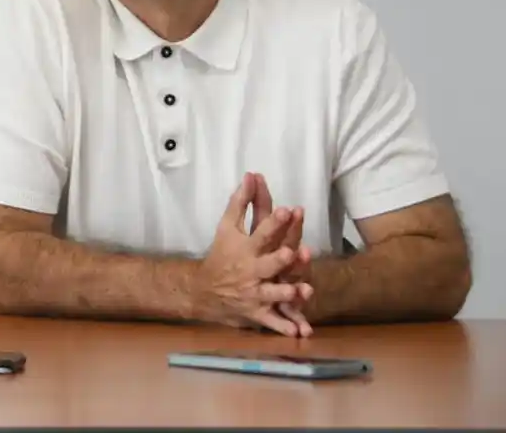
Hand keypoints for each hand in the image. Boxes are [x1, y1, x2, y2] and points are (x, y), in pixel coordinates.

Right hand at [191, 174, 312, 336]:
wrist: (204, 290)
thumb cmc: (220, 254)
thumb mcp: (226, 227)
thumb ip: (240, 202)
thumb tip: (252, 174)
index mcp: (245, 248)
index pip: (261, 232)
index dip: (274, 222)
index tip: (287, 210)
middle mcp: (250, 270)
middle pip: (267, 263)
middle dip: (280, 259)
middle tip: (293, 252)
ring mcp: (254, 292)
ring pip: (272, 293)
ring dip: (286, 293)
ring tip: (301, 290)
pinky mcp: (257, 312)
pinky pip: (272, 321)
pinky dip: (283, 327)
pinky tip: (299, 332)